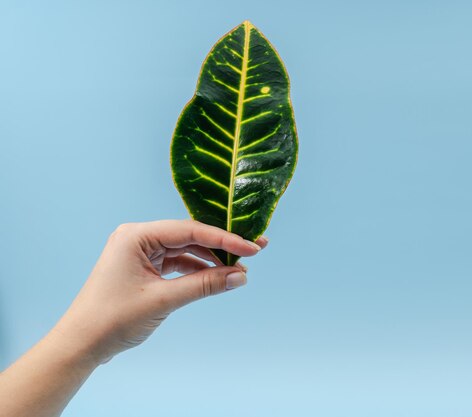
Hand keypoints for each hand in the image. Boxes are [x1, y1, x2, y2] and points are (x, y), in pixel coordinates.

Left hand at [52, 220, 266, 364]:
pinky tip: (218, 276)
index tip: (252, 247)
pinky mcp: (145, 267)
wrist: (82, 343)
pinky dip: (198, 270)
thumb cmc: (112, 318)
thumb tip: (240, 276)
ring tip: (240, 267)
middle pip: (190, 236)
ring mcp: (141, 252)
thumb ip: (204, 284)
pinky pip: (178, 263)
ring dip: (212, 259)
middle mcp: (139, 237)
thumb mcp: (163, 300)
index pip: (190, 230)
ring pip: (186, 249)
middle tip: (256, 248)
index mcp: (136, 235)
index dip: (224, 239)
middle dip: (222, 245)